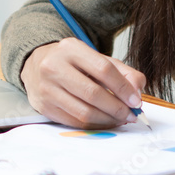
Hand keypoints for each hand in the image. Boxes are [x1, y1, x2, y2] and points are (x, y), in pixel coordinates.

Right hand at [21, 38, 146, 128]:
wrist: (37, 65)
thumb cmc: (72, 62)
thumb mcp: (96, 57)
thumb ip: (121, 71)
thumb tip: (137, 90)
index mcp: (71, 49)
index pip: (103, 69)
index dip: (123, 87)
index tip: (136, 100)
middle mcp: (54, 67)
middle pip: (93, 93)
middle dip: (117, 108)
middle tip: (131, 114)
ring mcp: (46, 88)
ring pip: (83, 112)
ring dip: (107, 120)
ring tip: (121, 119)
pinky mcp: (44, 107)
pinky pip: (74, 121)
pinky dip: (94, 125)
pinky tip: (105, 122)